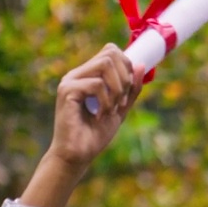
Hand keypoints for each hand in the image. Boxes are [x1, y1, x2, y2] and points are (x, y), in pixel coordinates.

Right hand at [47, 44, 142, 172]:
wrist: (78, 155)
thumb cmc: (95, 135)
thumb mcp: (120, 109)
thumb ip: (131, 89)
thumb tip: (141, 65)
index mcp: (88, 75)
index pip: (110, 51)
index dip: (127, 65)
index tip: (128, 92)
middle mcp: (77, 74)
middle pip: (110, 54)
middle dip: (125, 78)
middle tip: (122, 102)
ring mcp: (70, 81)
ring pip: (105, 65)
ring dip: (117, 90)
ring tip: (112, 109)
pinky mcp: (66, 91)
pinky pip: (97, 84)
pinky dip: (106, 101)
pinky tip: (100, 116)